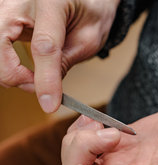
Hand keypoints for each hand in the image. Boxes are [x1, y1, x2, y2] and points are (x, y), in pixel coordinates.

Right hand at [0, 0, 119, 111]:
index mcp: (52, 2)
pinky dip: (5, 62)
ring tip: (33, 77)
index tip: (51, 103)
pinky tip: (24, 67)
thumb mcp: (89, 38)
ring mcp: (6, 5)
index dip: (46, 79)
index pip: (44, 46)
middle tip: (38, 86)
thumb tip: (47, 89)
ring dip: (8, 69)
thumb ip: (66, 61)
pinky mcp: (2, 15)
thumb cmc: (90, 11)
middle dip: (14, 75)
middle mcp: (20, 0)